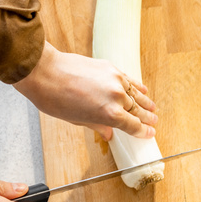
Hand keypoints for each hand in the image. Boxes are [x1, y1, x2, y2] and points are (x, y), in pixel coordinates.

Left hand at [14, 42, 157, 140]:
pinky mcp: (110, 68)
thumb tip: (108, 133)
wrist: (46, 72)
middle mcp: (117, 97)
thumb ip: (97, 125)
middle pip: (137, 110)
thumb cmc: (55, 99)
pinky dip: (137, 85)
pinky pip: (129, 79)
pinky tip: (143, 89)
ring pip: (136, 94)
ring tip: (153, 108)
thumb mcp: (77, 120)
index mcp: (109, 115)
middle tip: (154, 122)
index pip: (133, 126)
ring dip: (145, 102)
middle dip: (147, 118)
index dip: (142, 131)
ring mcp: (115, 80)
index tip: (148, 133)